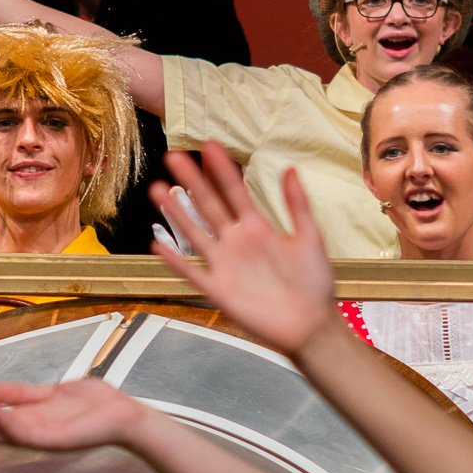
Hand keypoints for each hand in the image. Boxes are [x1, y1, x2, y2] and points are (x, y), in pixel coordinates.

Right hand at [0, 377, 148, 453]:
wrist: (125, 415)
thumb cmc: (93, 405)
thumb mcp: (49, 393)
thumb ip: (20, 394)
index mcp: (25, 421)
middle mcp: (28, 433)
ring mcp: (40, 439)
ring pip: (0, 433)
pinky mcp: (55, 440)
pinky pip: (25, 435)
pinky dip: (6, 422)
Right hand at [151, 143, 338, 358]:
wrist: (312, 326)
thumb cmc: (314, 283)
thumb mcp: (310, 237)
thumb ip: (297, 204)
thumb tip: (290, 168)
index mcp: (258, 228)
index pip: (235, 191)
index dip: (222, 169)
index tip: (210, 145)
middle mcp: (237, 242)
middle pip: (210, 206)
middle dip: (192, 181)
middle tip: (174, 156)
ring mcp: (225, 265)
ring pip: (195, 233)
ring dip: (177, 212)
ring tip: (158, 189)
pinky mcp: (219, 290)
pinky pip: (191, 272)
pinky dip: (175, 260)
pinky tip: (157, 243)